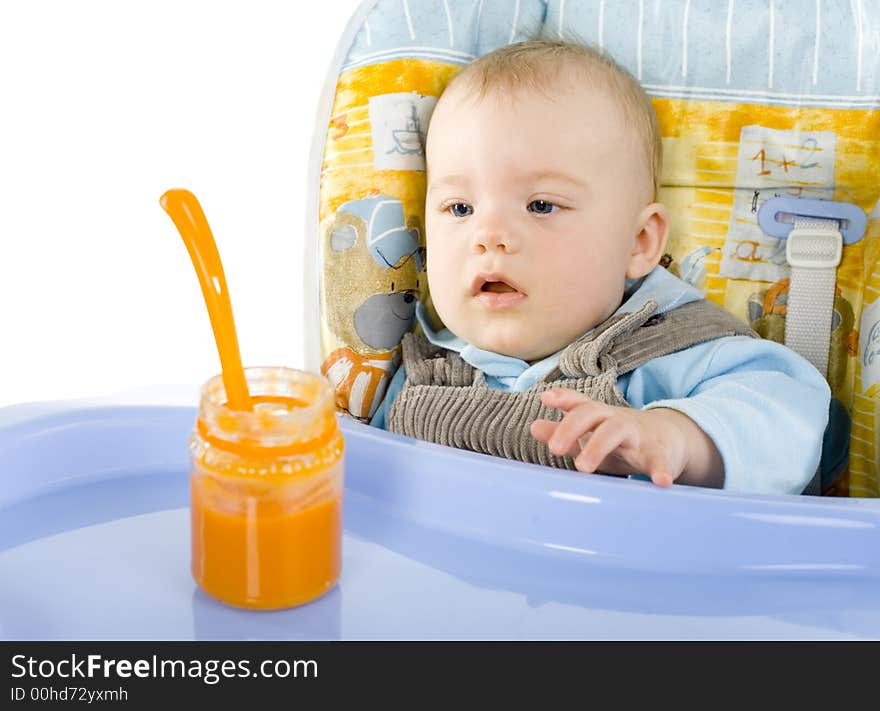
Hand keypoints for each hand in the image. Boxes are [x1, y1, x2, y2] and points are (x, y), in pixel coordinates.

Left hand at [530, 389, 722, 487]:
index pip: (579, 403)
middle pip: (592, 413)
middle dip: (572, 428)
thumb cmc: (620, 440)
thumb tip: (534, 426)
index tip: (545, 398)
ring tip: (582, 467)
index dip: (563, 398)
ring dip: (598, 446)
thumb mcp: (591, 435)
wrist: (669, 439)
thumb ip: (563, 433)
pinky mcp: (660, 453)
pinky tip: (661, 482)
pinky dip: (661, 470)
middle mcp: (616, 419)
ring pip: (617, 431)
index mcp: (598, 416)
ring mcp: (638, 434)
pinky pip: (660, 460)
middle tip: (554, 449)